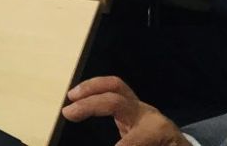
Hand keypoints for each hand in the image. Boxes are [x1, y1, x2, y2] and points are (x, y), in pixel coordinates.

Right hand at [62, 76, 189, 145]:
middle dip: (91, 105)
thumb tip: (119, 144)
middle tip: (68, 113)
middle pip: (117, 101)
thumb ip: (138, 143)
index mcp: (158, 131)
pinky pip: (113, 91)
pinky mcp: (133, 107)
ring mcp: (141, 108)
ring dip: (90, 88)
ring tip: (71, 96)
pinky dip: (94, 90)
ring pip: (116, 86)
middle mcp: (148, 114)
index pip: (137, 137)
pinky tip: (79, 97)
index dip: (125, 144)